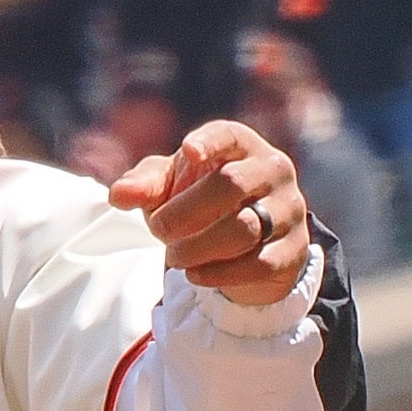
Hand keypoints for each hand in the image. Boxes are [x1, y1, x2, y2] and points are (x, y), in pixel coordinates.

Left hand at [107, 120, 310, 305]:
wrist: (250, 245)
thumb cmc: (203, 200)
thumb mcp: (172, 186)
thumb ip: (145, 185)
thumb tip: (118, 195)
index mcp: (242, 146)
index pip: (229, 135)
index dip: (210, 141)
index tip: (188, 151)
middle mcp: (272, 171)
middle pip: (232, 184)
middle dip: (187, 211)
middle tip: (158, 231)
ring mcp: (289, 210)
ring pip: (246, 229)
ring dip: (200, 247)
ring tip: (173, 258)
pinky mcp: (293, 250)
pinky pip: (258, 264)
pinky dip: (221, 274)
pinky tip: (195, 275)